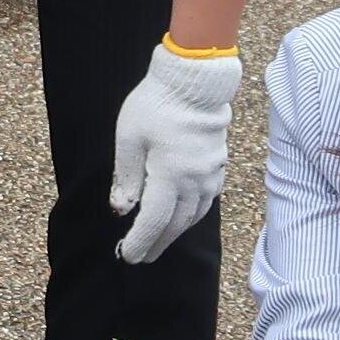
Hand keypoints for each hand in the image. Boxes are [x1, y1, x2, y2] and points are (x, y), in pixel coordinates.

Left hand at [110, 43, 240, 265]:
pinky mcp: (218, 164)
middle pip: (176, 224)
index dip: (141, 242)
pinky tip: (182, 218)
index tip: (127, 257)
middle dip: (157, 243)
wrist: (194, 81)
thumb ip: (125, 177)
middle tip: (140, 258)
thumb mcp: (128, 139)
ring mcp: (210, 173)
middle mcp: (195, 180)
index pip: (154, 221)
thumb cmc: (155, 105)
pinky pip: (207, 200)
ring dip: (175, 232)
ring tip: (158, 243)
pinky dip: (192, 215)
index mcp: (170, 175)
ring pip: (194, 215)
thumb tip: (122, 210)